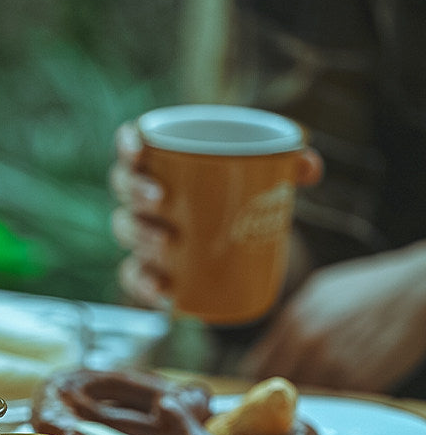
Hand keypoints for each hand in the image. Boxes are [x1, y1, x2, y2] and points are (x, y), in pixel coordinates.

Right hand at [110, 120, 323, 308]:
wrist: (238, 241)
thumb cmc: (241, 194)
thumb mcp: (264, 175)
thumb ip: (287, 164)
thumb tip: (310, 169)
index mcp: (161, 160)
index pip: (130, 143)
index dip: (126, 143)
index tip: (140, 150)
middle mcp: (143, 194)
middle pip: (124, 187)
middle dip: (135, 193)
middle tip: (162, 200)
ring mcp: (142, 232)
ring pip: (126, 230)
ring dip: (140, 237)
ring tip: (166, 244)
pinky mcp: (148, 267)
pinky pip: (134, 276)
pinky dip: (143, 284)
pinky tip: (161, 291)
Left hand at [241, 243, 425, 391]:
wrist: (417, 291)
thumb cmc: (368, 288)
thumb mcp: (317, 293)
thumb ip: (288, 322)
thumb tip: (266, 350)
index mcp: (294, 322)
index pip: (257, 368)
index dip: (258, 376)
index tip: (264, 380)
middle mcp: (310, 346)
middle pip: (279, 386)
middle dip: (282, 388)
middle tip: (292, 385)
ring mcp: (336, 366)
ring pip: (308, 395)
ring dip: (312, 391)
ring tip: (326, 377)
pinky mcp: (361, 382)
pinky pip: (337, 398)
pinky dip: (338, 393)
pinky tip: (349, 376)